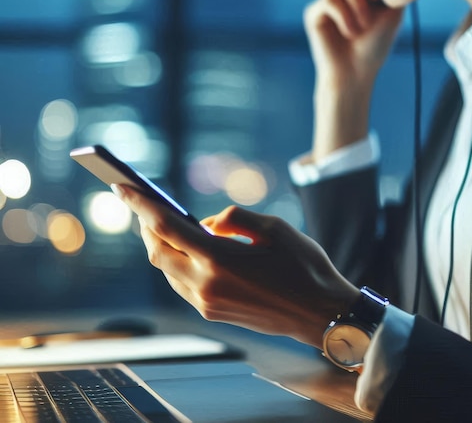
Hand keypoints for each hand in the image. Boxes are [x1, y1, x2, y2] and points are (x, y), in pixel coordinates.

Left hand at [114, 185, 359, 349]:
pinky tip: (187, 249)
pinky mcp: (213, 313)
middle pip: (158, 251)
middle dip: (146, 225)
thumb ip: (234, 219)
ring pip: (166, 270)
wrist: (320, 314)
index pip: (165, 227)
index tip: (122, 188)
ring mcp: (207, 303)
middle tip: (144, 203)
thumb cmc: (304, 266)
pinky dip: (176, 262)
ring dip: (160, 245)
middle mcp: (206, 285)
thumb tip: (207, 223)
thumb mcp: (274, 228)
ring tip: (164, 223)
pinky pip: (181, 284)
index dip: (140, 205)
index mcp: (219, 259)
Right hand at [305, 0, 404, 158]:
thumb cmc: (375, 47)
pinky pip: (328, 0)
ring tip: (363, 25)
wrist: (355, 74)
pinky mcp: (314, 13)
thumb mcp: (392, 12)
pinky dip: (344, 16)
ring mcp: (326, 1)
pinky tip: (351, 33)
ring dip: (355, 0)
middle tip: (374, 5)